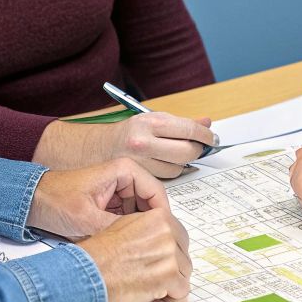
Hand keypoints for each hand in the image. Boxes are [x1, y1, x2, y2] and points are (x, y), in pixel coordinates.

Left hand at [28, 158, 168, 238]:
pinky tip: (124, 244)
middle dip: (151, 226)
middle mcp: (125, 178)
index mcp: (124, 170)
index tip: (162, 238)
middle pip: (152, 204)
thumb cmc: (53, 199)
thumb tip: (139, 244)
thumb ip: (116, 230)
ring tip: (135, 248)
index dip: (162, 218)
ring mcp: (119, 191)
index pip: (157, 193)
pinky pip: (130, 218)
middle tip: (150, 247)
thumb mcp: (86, 220)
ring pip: (142, 214)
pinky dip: (128, 231)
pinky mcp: (112, 204)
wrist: (31, 201)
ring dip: (139, 231)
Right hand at [34, 112, 216, 177]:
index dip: (205, 136)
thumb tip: (206, 123)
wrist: (89, 152)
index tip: (212, 139)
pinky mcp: (136, 178)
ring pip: (177, 169)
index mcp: (148, 122)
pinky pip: (165, 180)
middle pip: (187, 152)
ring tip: (171, 159)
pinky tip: (159, 170)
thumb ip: (179, 123)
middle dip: (196, 152)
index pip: (188, 130)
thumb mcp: (148, 121)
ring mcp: (139, 161)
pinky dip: (167, 175)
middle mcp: (143, 141)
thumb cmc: (120, 136)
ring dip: (181, 164)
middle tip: (198, 150)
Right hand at [76, 208, 192, 301]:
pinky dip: (171, 298)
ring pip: (184, 274)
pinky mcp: (168, 277)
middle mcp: (168, 234)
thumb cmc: (100, 252)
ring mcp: (170, 255)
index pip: (180, 237)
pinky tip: (156, 296)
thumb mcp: (125, 226)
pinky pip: (182, 291)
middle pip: (184, 256)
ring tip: (151, 286)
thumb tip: (163, 239)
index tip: (164, 260)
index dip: (172, 252)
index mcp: (159, 218)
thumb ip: (149, 230)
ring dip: (171, 283)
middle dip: (173, 268)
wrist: (89, 271)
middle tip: (155, 276)